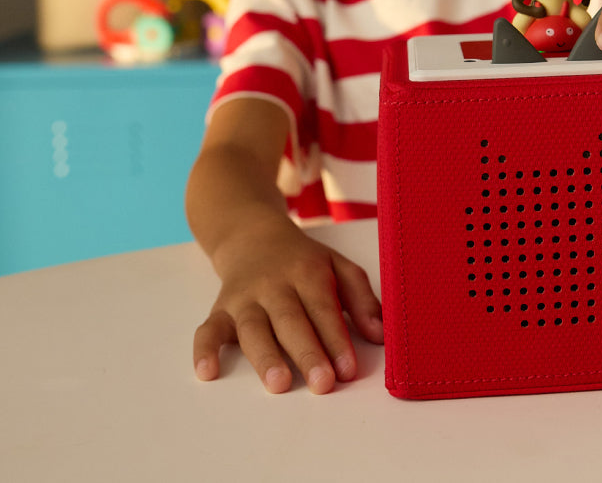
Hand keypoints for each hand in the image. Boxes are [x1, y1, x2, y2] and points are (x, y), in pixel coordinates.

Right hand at [193, 222, 383, 393]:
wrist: (253, 235)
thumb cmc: (303, 260)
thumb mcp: (338, 267)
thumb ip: (361, 299)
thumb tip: (380, 335)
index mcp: (308, 272)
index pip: (324, 309)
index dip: (337, 340)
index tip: (348, 370)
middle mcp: (274, 284)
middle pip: (291, 320)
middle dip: (307, 353)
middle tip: (322, 383)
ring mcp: (245, 297)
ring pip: (253, 327)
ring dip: (265, 356)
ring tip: (279, 383)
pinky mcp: (220, 308)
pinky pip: (208, 328)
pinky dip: (204, 349)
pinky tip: (208, 371)